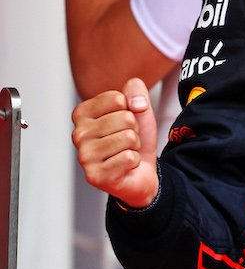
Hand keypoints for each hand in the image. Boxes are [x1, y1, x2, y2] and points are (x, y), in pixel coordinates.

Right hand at [71, 78, 158, 208]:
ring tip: (125, 151)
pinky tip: (124, 166)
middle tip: (126, 140)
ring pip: (128, 137)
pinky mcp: (95, 176)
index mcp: (83, 114)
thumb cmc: (134, 139)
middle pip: (125, 118)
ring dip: (135, 146)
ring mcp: (85, 156)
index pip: (116, 98)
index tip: (124, 122)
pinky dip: (134, 161)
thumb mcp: (139, 109)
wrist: (141, 170)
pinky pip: (129, 157)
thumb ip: (136, 92)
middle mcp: (78, 134)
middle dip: (135, 129)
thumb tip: (136, 101)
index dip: (131, 109)